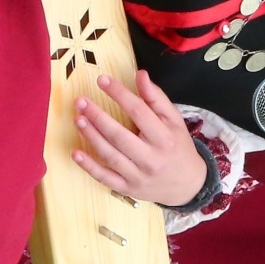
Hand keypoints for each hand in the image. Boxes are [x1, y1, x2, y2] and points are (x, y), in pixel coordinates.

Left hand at [72, 71, 208, 206]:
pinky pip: (105, 178)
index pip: (138, 111)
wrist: (188, 185)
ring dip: (91, 136)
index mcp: (164, 138)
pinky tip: (76, 153)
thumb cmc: (178, 147)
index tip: (102, 80)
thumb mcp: (174, 121)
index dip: (119, 94)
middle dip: (98, 116)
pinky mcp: (128, 188)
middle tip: (81, 101)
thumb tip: (140, 75)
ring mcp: (138, 175)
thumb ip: (156, 98)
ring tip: (78, 119)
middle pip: (119, 135)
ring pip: (110, 155)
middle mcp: (151, 158)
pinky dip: (89, 166)